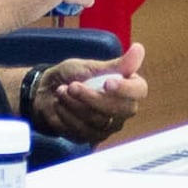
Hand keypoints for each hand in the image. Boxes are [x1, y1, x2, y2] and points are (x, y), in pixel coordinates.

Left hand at [25, 42, 148, 143]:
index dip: (125, 89)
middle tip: (72, 86)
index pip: (139, 91)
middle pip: (118, 110)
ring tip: (61, 91)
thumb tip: (139, 49)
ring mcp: (108, 126)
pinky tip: (59, 104)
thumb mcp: (92, 66)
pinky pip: (82, 130)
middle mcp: (123, 110)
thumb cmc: (72, 75)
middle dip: (91, 97)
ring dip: (74, 104)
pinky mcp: (91, 138)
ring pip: (97, 120)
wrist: (47, 91)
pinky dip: (66, 115)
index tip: (108, 83)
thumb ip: (117, 64)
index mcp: (129, 88)